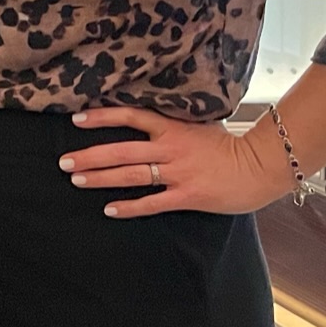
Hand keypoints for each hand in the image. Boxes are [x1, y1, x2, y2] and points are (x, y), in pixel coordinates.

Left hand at [61, 107, 290, 217]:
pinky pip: (152, 202)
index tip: (76, 119)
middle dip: (90, 156)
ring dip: (101, 178)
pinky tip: (109, 209)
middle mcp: (170, 148)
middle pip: (122, 150)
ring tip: (77, 180)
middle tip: (64, 162)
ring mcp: (178, 172)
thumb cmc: (230, 146)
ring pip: (131, 175)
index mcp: (172, 127)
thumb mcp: (198, 125)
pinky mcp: (188, 195)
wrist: (261, 165)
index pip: (130, 116)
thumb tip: (147, 120)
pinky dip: (130, 206)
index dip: (102, 117)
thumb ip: (172, 124)